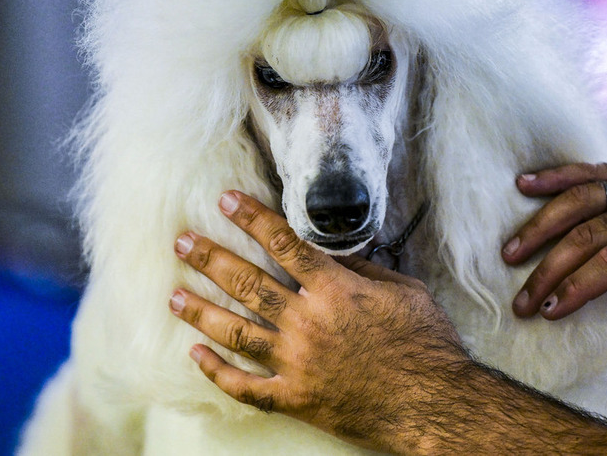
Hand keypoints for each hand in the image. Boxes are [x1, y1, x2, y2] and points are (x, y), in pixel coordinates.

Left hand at [168, 191, 468, 452]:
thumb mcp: (404, 292)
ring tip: (173, 295)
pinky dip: (216, 371)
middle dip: (211, 259)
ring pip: (237, 332)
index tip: (226, 200)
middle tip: (182, 242)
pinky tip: (194, 354)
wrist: (433, 405)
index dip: (252, 218)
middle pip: (249, 283)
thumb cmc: (426, 344)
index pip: (284, 244)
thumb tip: (335, 251)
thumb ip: (365, 269)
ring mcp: (298, 364)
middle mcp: (309, 323)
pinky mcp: (296, 399)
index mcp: (336, 290)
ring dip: (201, 311)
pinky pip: (245, 387)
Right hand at [504, 164, 606, 368]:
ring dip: (540, 225)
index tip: (547, 310)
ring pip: (580, 199)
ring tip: (510, 251)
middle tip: (519, 299)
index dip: (576, 287)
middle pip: (588, 235)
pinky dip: (554, 177)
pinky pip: (589, 171)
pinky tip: (522, 184)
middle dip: (549, 269)